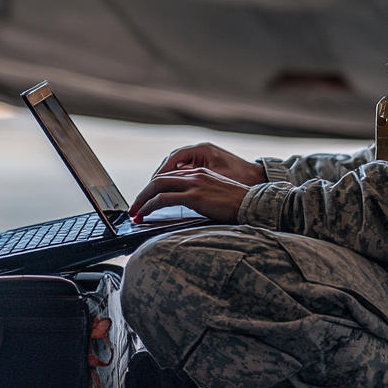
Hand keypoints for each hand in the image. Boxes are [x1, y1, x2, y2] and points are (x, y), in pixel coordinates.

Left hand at [130, 167, 250, 223]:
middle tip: (134, 207)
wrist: (253, 204)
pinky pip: (164, 198)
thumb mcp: (216, 195)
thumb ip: (200, 196)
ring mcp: (194, 184)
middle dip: (143, 194)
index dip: (154, 188)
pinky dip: (151, 205)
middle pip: (159, 179)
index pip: (169, 177)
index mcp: (200, 172)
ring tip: (135, 212)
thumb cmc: (237, 204)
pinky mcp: (195, 196)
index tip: (146, 200)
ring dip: (143, 200)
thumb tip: (186, 206)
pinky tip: (145, 214)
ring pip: (158, 186)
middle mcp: (195, 174)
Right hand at [152, 143, 265, 186]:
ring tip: (155, 193)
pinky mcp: (205, 165)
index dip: (160, 174)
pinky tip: (171, 191)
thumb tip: (174, 187)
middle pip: (172, 162)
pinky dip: (176, 179)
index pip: (173, 159)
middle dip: (158, 177)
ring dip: (166, 178)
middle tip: (149, 192)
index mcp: (202, 151)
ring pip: (177, 166)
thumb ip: (194, 181)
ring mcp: (203, 157)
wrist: (257, 179)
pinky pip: (185, 170)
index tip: (151, 187)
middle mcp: (201, 151)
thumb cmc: (240, 179)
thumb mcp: (215, 181)